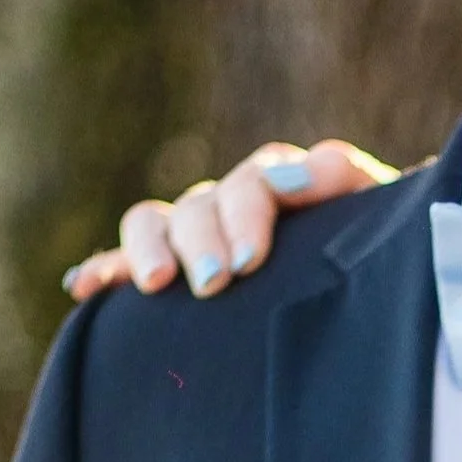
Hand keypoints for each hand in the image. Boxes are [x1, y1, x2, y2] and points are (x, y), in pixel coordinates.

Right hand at [63, 139, 396, 302]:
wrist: (367, 295)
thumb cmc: (376, 255)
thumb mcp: (373, 215)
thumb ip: (344, 179)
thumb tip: (305, 166)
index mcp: (285, 184)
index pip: (257, 179)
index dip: (248, 212)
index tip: (251, 261)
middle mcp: (234, 203)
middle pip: (201, 204)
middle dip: (202, 241)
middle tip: (214, 283)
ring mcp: (198, 235)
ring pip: (155, 221)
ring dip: (150, 249)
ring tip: (157, 285)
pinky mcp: (169, 270)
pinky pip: (124, 261)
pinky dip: (105, 269)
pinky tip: (85, 287)